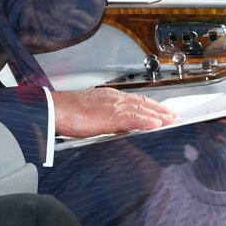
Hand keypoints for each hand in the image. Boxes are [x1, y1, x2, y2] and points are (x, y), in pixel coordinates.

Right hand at [53, 87, 176, 137]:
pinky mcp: (110, 115)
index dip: (149, 105)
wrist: (54, 109)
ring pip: (142, 108)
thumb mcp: (90, 113)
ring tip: (170, 120)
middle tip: (172, 114)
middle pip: (142, 102)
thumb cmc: (65, 112)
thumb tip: (117, 128)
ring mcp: (113, 105)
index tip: (159, 110)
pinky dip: (147, 120)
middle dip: (158, 109)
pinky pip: (134, 118)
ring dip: (158, 114)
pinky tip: (156, 124)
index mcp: (108, 97)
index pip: (134, 100)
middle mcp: (114, 98)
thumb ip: (105, 118)